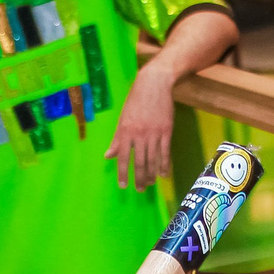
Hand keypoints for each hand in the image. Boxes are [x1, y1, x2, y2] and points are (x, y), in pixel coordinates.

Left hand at [105, 60, 176, 191]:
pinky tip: (163, 174)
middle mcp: (139, 135)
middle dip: (139, 178)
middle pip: (139, 162)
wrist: (154, 84)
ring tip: (150, 184)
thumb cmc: (135, 101)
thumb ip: (116, 139)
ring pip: (153, 159)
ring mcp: (154, 134)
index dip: (123, 173)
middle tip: (140, 189)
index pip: (123, 158)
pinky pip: (165, 152)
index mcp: (126, 132)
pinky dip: (165, 165)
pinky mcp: (166, 131)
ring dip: (151, 174)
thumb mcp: (122, 119)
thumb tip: (108, 156)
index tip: (123, 185)